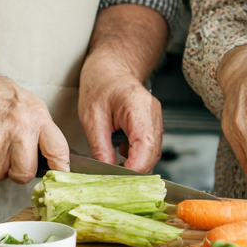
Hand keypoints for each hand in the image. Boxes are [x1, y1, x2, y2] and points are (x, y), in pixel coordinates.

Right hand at [0, 68, 68, 183]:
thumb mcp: (24, 100)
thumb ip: (37, 125)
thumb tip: (47, 151)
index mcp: (35, 117)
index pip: (58, 150)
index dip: (60, 168)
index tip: (60, 175)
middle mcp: (18, 131)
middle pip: (25, 172)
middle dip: (18, 171)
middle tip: (10, 158)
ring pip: (0, 175)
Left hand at [78, 56, 163, 171]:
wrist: (110, 67)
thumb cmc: (100, 83)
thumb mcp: (91, 116)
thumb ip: (99, 145)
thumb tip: (104, 170)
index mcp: (138, 107)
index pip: (145, 146)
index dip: (134, 168)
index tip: (118, 180)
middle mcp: (152, 113)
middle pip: (152, 152)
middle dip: (135, 170)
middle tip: (114, 179)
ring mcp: (155, 118)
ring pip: (153, 151)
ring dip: (136, 163)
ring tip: (115, 165)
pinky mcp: (152, 122)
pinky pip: (150, 145)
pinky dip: (137, 154)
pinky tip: (121, 152)